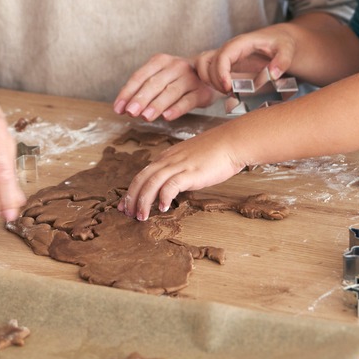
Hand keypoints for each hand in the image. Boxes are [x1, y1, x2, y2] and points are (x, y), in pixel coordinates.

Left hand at [113, 54, 218, 120]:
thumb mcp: (160, 78)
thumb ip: (142, 90)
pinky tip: (167, 116)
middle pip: (154, 83)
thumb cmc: (177, 79)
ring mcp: (190, 78)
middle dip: (141, 99)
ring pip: (171, 92)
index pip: (140, 76)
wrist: (210, 74)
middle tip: (131, 112)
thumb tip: (123, 108)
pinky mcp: (202, 92)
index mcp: (160, 60)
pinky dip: (177, 108)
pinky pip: (188, 101)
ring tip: (145, 117)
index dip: (127, 93)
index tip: (118, 108)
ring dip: (157, 105)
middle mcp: (176, 66)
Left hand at [118, 132, 245, 220]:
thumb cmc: (216, 151)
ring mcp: (179, 165)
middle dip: (131, 197)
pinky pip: (171, 185)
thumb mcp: (190, 159)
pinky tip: (163, 208)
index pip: (143, 174)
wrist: (232, 142)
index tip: (126, 204)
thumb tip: (174, 186)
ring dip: (144, 201)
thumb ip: (179, 170)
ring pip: (152, 183)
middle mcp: (169, 160)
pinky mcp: (190, 172)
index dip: (132, 190)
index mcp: (167, 157)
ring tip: (141, 217)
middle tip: (126, 214)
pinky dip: (164, 197)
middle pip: (142, 178)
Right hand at [194, 26, 297, 92]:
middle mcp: (230, 49)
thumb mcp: (287, 49)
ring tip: (227, 92)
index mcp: (241, 43)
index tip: (227, 87)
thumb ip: (282, 60)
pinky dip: (212, 82)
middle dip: (214, 81)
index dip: (220, 72)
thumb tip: (273, 74)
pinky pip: (211, 72)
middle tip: (229, 93)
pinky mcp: (228, 64)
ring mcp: (227, 56)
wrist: (281, 39)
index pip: (223, 55)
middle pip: (209, 63)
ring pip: (205, 67)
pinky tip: (227, 91)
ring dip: (210, 81)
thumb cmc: (282, 42)